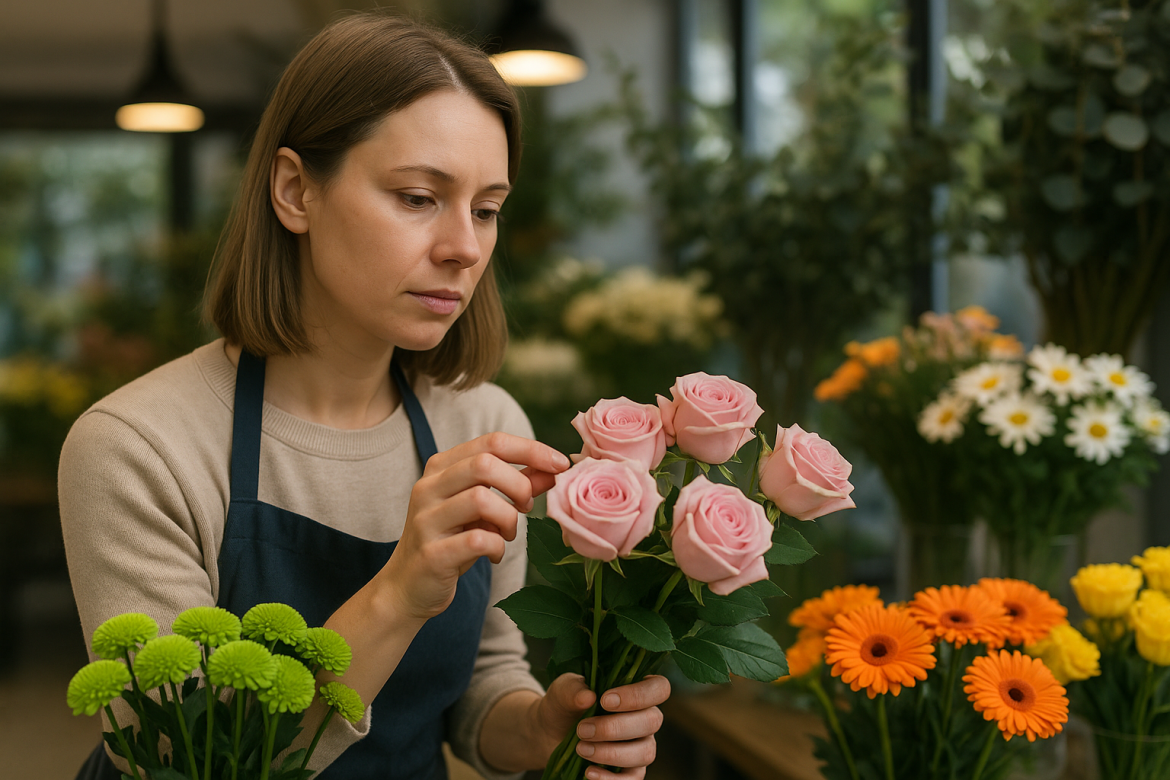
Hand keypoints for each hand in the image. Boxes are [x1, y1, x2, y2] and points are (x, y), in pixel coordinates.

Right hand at [382, 432, 569, 620]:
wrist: (408, 587)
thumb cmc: (451, 541)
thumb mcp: (482, 508)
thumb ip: (516, 485)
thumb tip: (554, 468)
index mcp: (441, 467)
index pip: (491, 442)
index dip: (531, 449)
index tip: (561, 464)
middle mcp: (428, 487)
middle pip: (484, 464)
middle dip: (519, 485)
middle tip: (526, 506)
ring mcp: (426, 520)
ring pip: (480, 499)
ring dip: (508, 519)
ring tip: (507, 534)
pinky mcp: (431, 553)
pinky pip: (478, 540)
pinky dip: (497, 547)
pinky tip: (494, 554)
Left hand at [537, 673, 670, 779]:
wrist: (551, 733)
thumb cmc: (565, 705)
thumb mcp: (563, 691)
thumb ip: (573, 689)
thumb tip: (588, 697)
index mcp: (636, 690)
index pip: (659, 688)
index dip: (638, 695)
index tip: (605, 701)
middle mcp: (645, 717)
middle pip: (652, 721)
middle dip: (616, 727)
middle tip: (583, 729)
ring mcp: (641, 746)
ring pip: (645, 752)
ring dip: (612, 753)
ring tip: (582, 749)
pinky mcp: (631, 771)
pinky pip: (633, 779)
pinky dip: (611, 779)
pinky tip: (589, 772)